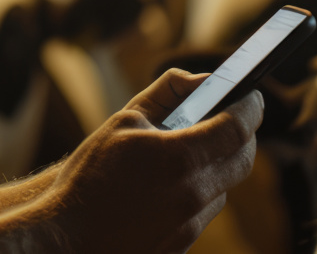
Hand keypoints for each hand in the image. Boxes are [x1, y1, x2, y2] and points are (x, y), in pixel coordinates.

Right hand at [43, 69, 263, 253]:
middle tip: (230, 120)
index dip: (250, 107)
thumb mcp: (124, 121)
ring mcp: (189, 226)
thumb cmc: (88, 176)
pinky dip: (196, 195)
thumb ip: (167, 94)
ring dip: (216, 168)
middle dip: (242, 136)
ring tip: (184, 157)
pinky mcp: (182, 246)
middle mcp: (193, 195)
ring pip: (223, 189)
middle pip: (243, 160)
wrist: (65, 238)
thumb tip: (200, 80)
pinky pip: (202, 215)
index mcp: (181, 158)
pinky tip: (166, 189)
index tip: (251, 96)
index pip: (238, 127)